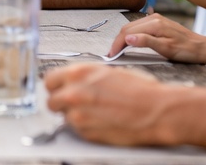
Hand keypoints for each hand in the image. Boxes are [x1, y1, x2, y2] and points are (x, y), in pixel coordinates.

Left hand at [45, 64, 174, 146]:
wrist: (156, 111)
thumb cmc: (140, 90)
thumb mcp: (108, 72)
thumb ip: (85, 77)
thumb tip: (74, 81)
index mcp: (78, 73)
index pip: (49, 80)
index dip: (55, 86)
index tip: (59, 89)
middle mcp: (74, 93)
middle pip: (51, 101)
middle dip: (61, 102)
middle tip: (74, 103)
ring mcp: (78, 115)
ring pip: (64, 117)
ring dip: (75, 115)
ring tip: (95, 112)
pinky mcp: (86, 133)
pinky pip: (78, 130)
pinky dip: (86, 126)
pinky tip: (102, 120)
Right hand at [109, 13, 205, 63]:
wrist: (202, 47)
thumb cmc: (186, 51)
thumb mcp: (166, 49)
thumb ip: (146, 42)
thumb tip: (127, 38)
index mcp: (154, 24)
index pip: (127, 32)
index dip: (117, 44)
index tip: (111, 54)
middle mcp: (153, 18)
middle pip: (127, 28)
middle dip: (117, 40)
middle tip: (112, 54)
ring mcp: (156, 19)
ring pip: (132, 27)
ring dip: (123, 37)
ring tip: (118, 50)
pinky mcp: (158, 23)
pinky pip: (139, 27)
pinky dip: (131, 34)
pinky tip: (130, 42)